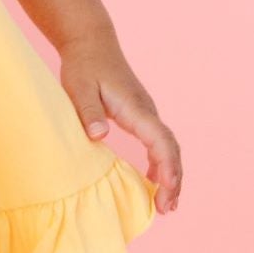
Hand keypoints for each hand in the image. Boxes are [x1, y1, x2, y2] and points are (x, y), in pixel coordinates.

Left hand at [57, 27, 181, 213]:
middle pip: (171, 149)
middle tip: (168, 208)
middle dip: (174, 179)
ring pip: (167, 147)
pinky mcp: (139, 115)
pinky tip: (154, 180)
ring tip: (166, 204)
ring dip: (170, 175)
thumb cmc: (83, 65)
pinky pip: (157, 143)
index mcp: (136, 108)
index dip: (167, 167)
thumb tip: (99, 135)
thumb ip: (89, 111)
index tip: (167, 190)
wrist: (90, 43)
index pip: (160, 141)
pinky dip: (160, 163)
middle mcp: (147, 111)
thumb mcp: (79, 87)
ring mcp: (146, 113)